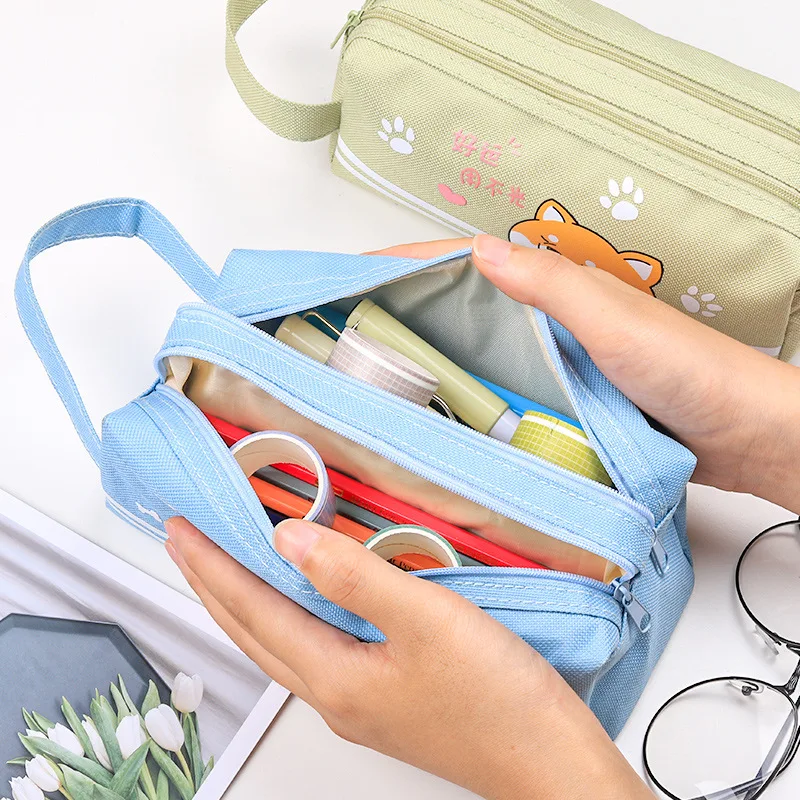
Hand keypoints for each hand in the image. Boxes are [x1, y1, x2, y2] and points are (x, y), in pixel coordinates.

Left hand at [164, 516, 651, 799]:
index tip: (181, 532)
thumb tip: (289, 541)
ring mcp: (357, 703)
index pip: (252, 610)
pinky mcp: (383, 700)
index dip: (211, 567)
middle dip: (211, 586)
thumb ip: (355, 577)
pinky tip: (301, 604)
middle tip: (186, 546)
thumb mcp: (428, 619)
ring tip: (225, 570)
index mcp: (335, 677)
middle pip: (252, 634)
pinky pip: (311, 650)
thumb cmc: (498, 697)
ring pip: (278, 645)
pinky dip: (286, 617)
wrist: (548, 760)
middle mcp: (335, 695)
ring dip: (244, 604)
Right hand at [373, 236, 799, 514]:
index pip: (458, 264)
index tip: (343, 277)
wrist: (738, 431)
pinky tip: (428, 420)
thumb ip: (550, 286)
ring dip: (419, 358)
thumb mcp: (613, 320)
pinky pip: (491, 395)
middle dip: (395, 312)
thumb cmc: (685, 369)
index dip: (399, 266)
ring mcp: (543, 365)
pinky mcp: (552, 403)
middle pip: (451, 308)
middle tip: (338, 333)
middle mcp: (539, 323)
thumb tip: (477, 250)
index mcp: (549, 291)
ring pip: (466, 353)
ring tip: (364, 377)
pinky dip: (455, 400)